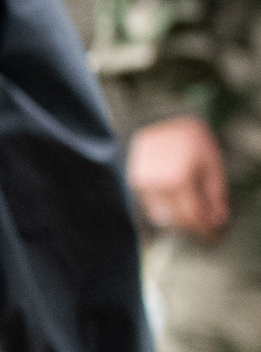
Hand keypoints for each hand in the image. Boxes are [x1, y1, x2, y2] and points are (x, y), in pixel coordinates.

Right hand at [128, 113, 229, 238]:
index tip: (215, 236)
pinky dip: (166, 207)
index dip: (206, 231)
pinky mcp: (134, 179)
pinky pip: (151, 204)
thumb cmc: (193, 139)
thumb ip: (215, 195)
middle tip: (207, 229)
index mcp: (178, 179)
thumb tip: (217, 220)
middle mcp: (156, 183)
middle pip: (176, 221)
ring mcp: (142, 182)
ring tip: (193, 211)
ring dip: (179, 218)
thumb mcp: (212, 164)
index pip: (191, 218)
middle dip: (194, 228)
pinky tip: (177, 198)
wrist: (164, 115)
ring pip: (161, 215)